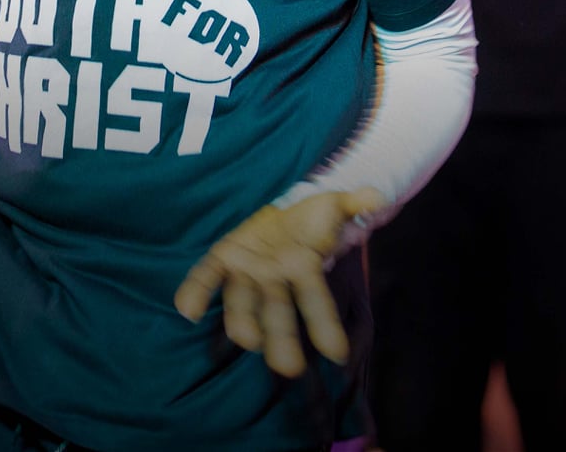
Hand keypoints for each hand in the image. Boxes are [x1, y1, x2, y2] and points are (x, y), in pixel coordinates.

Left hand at [173, 188, 384, 377]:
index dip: (324, 324)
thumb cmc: (315, 217)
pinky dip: (196, 290)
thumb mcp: (336, 204)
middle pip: (277, 311)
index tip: (337, 353)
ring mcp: (246, 271)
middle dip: (283, 339)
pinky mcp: (224, 257)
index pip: (315, 299)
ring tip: (246, 339)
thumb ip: (355, 202)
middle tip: (288, 367)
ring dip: (242, 321)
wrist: (287, 212)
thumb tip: (378, 198)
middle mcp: (273, 278)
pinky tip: (187, 309)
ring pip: (243, 301)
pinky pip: (207, 275)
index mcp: (302, 268)